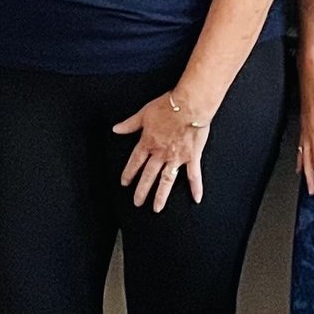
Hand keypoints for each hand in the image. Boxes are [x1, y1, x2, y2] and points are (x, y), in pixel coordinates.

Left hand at [115, 87, 211, 210]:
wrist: (189, 104)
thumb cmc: (169, 106)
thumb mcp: (144, 113)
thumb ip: (130, 124)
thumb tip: (116, 129)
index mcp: (149, 142)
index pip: (135, 161)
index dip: (129, 173)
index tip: (125, 183)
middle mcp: (161, 153)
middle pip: (148, 175)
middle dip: (141, 190)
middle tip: (137, 202)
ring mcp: (176, 157)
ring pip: (166, 180)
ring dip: (160, 196)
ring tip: (157, 208)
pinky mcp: (192, 157)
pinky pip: (193, 175)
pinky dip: (196, 187)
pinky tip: (196, 198)